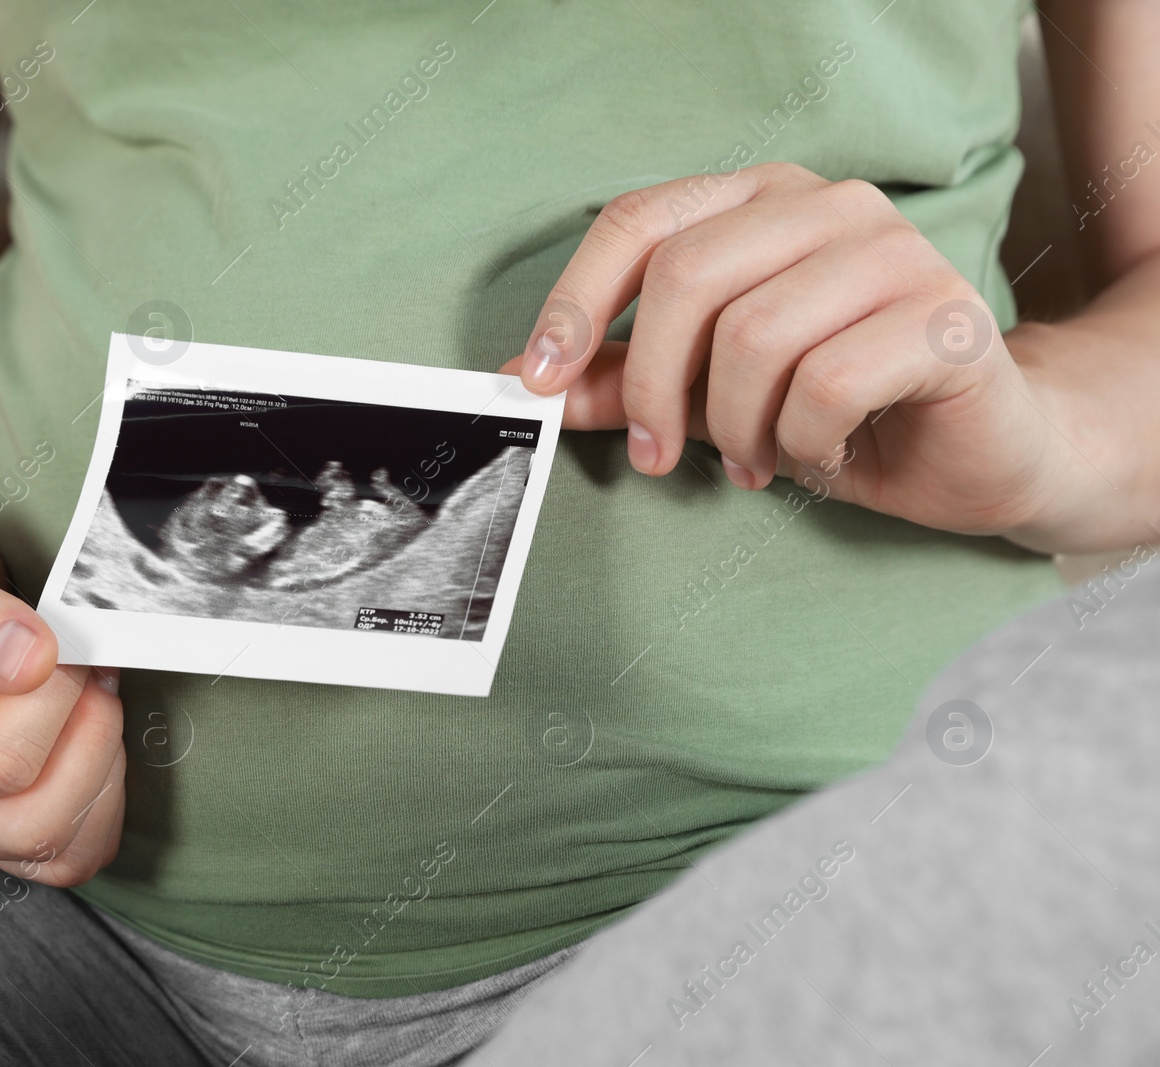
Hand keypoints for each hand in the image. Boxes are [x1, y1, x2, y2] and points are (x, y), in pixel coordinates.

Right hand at [0, 464, 125, 886]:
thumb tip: (30, 660)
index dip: (55, 694)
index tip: (56, 635)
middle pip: (35, 821)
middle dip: (88, 735)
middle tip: (87, 661)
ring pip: (61, 844)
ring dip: (103, 765)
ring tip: (90, 689)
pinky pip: (70, 846)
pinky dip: (102, 794)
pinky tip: (91, 726)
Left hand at [501, 162, 1069, 539]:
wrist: (982, 450)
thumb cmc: (839, 411)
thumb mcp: (709, 397)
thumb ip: (625, 381)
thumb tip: (526, 384)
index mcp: (760, 201)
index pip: (638, 221)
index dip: (575, 302)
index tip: (538, 380)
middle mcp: (828, 205)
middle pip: (686, 277)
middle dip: (653, 386)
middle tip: (655, 455)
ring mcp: (895, 251)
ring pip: (755, 336)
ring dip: (736, 426)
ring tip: (755, 459)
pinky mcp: (948, 315)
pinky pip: (829, 382)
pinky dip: (803, 441)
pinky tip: (818, 454)